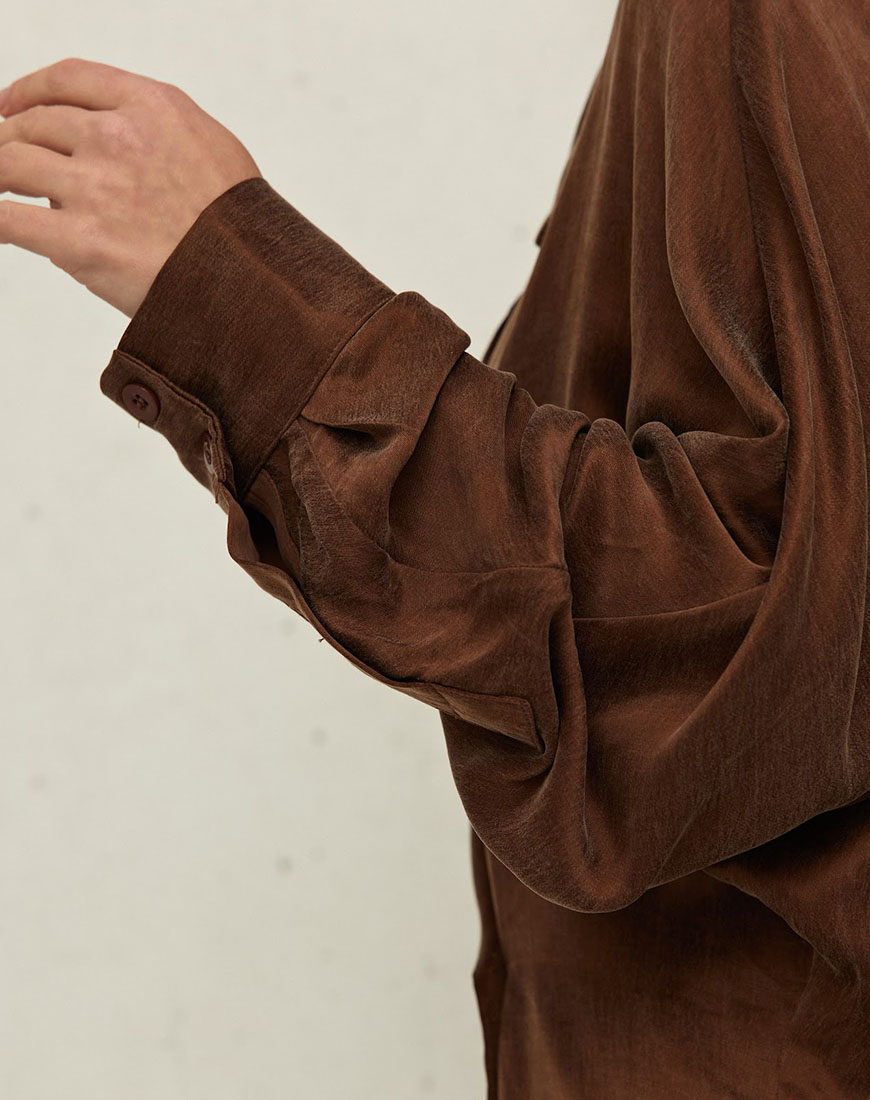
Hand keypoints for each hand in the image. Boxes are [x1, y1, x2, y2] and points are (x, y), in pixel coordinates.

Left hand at [0, 57, 261, 316]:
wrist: (253, 284)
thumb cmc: (242, 228)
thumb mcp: (213, 148)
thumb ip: (160, 131)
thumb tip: (115, 137)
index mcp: (152, 107)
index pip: (70, 80)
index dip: (29, 89)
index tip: (11, 103)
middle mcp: (117, 138)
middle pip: (33, 122)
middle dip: (10, 138)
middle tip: (4, 161)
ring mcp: (95, 189)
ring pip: (9, 162)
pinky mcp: (80, 242)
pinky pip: (7, 218)